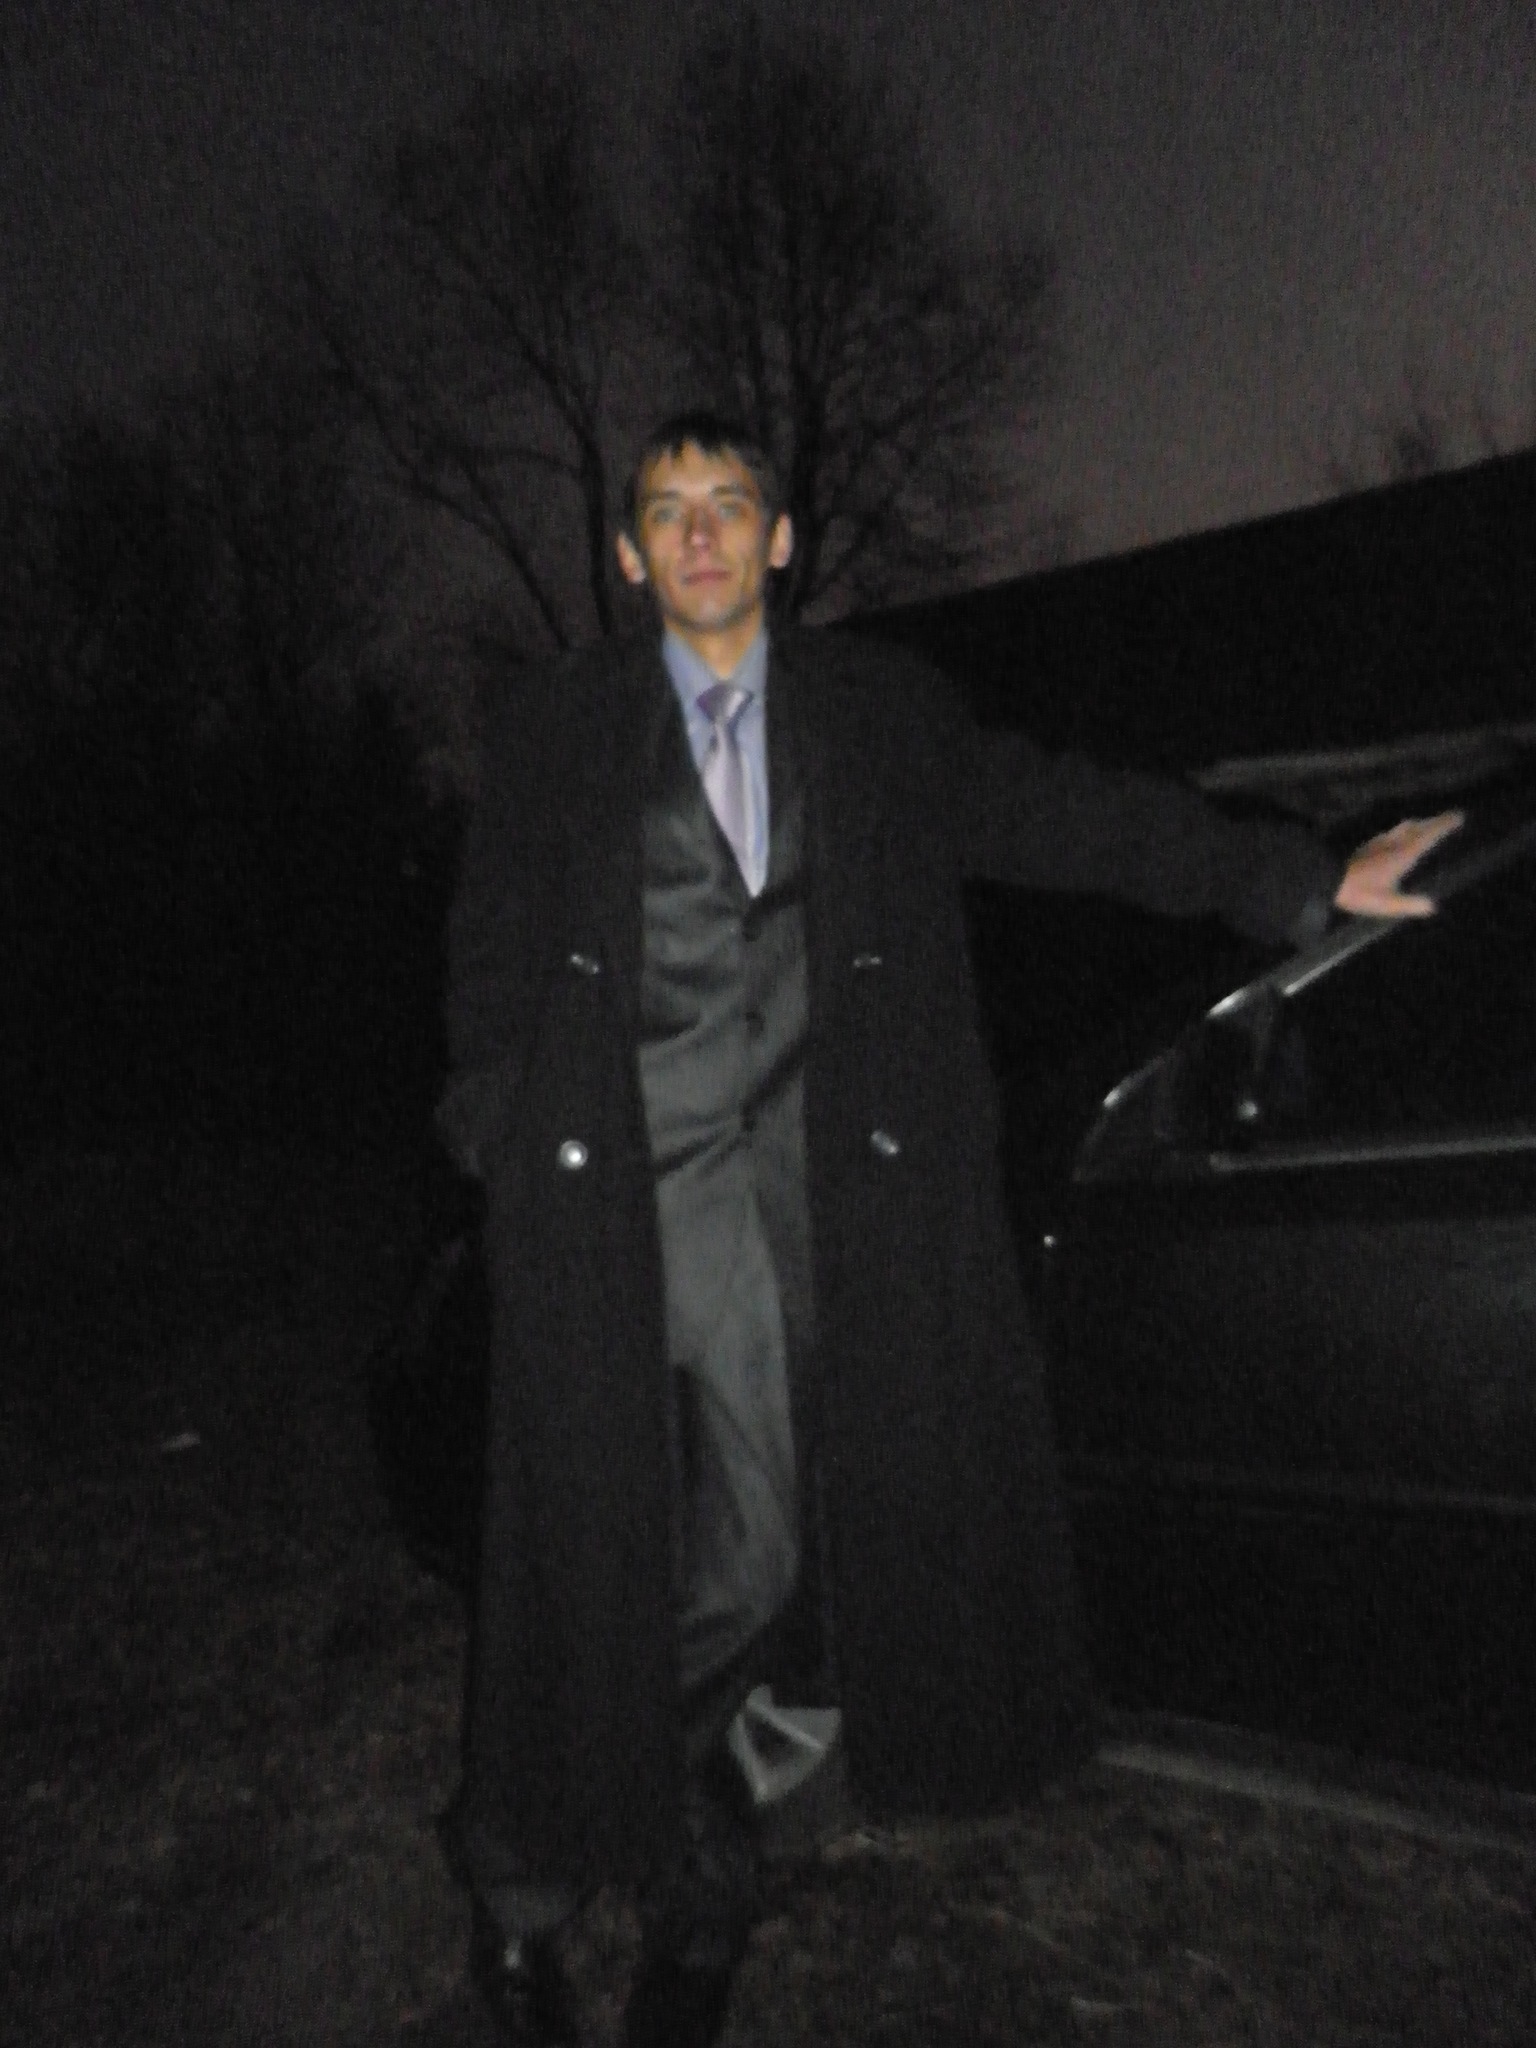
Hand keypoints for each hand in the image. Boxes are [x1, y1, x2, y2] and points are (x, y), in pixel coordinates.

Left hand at [1333, 811, 1463, 917]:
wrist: (1328, 879)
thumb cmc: (1359, 893)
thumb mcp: (1387, 904)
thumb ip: (1410, 904)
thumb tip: (1432, 905)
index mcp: (1402, 855)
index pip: (1428, 835)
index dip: (1444, 825)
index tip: (1459, 816)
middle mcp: (1393, 844)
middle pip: (1418, 827)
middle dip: (1435, 821)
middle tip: (1449, 818)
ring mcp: (1379, 843)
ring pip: (1404, 827)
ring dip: (1419, 825)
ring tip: (1428, 826)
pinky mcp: (1368, 846)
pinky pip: (1392, 833)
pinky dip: (1404, 831)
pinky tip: (1399, 839)